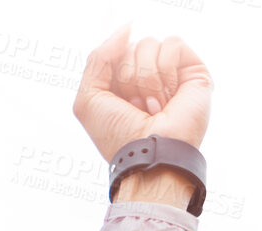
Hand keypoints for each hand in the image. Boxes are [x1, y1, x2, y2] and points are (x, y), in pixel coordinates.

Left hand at [73, 25, 212, 164]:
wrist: (150, 152)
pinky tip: (169, 95)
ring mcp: (169, 71)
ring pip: (149, 43)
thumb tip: (127, 28)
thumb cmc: (117, 133)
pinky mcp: (192, 69)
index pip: (112, 52)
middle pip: (128, 46)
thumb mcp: (88, 98)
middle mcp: (144, 75)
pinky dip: (165, 70)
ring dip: (145, 79)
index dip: (110, 73)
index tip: (116, 100)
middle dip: (127, 78)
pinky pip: (172, 44)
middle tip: (136, 107)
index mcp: (119, 82)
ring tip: (154, 105)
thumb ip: (98, 59)